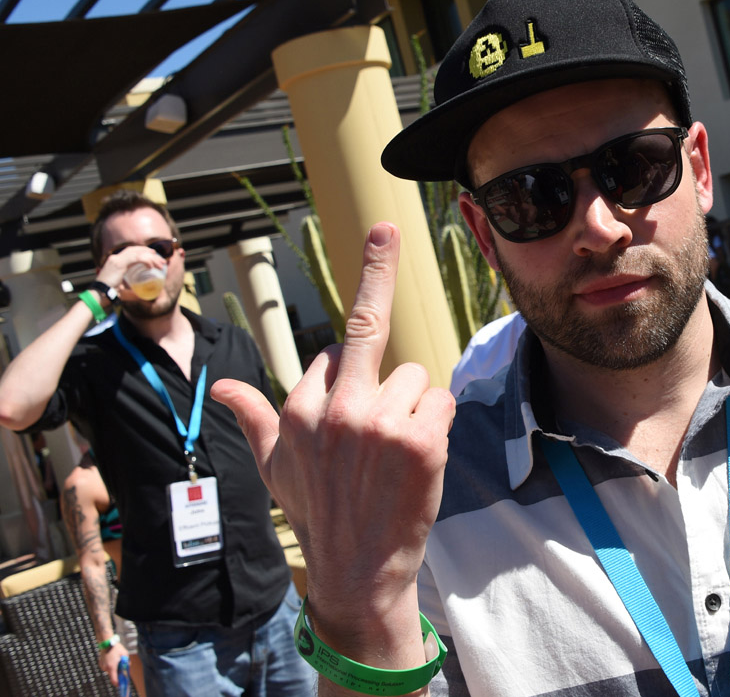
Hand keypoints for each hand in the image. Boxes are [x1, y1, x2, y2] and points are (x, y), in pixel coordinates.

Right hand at [96, 244, 166, 290]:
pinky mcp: (119, 264)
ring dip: (151, 258)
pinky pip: (136, 258)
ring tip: (161, 264)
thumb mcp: (123, 291)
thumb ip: (133, 292)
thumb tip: (143, 297)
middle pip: (136, 250)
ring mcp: (116, 259)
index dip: (143, 251)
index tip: (154, 255)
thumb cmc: (109, 295)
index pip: (131, 251)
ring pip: (138, 253)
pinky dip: (146, 261)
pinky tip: (152, 266)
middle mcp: (115, 258)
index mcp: (115, 261)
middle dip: (150, 253)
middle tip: (161, 260)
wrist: (98, 295)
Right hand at [99, 646, 125, 685]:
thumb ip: (127, 663)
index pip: (114, 680)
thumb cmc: (117, 648)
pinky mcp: (100, 664)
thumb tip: (128, 668)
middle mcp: (106, 668)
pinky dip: (110, 665)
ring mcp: (102, 666)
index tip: (121, 684)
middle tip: (122, 666)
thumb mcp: (125, 655)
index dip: (118, 683)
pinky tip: (112, 658)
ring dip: (114, 668)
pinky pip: (107, 667)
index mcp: (112, 667)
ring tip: (116, 659)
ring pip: (110, 671)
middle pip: (112, 675)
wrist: (107, 642)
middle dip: (118, 673)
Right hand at [211, 224, 455, 646]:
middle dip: (374, 267)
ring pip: (417, 377)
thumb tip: (217, 385)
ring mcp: (378, 423)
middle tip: (384, 227)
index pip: (333, 352)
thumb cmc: (319, 515)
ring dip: (414, 408)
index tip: (359, 304)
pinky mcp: (419, 440)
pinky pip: (442, 401)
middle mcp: (334, 409)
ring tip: (395, 455)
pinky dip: (439, 425)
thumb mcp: (272, 468)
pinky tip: (419, 461)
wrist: (359, 572)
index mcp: (297, 410)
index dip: (350, 370)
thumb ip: (251, 418)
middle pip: (367, 327)